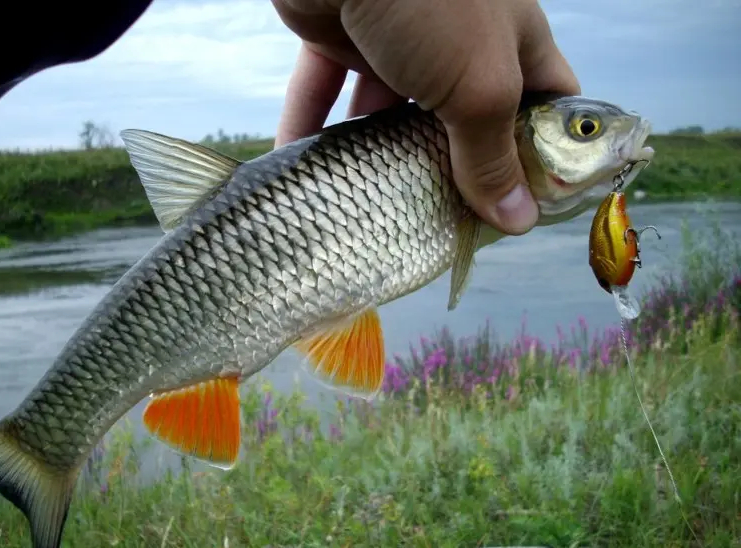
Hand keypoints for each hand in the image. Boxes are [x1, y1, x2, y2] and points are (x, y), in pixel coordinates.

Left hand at [271, 0, 579, 235]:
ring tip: (370, 208)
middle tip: (442, 222)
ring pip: (390, 115)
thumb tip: (518, 220)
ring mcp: (398, 40)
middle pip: (463, 122)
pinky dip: (313, 128)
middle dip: (453, 171)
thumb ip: (492, 156)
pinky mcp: (340, 36)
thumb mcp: (480, 86)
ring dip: (378, 158)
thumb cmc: (435, 4)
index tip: (527, 207)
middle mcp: (458, 43)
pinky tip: (305, 169)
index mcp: (511, 43)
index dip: (542, 155)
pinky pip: (326, 93)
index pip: (545, 104)